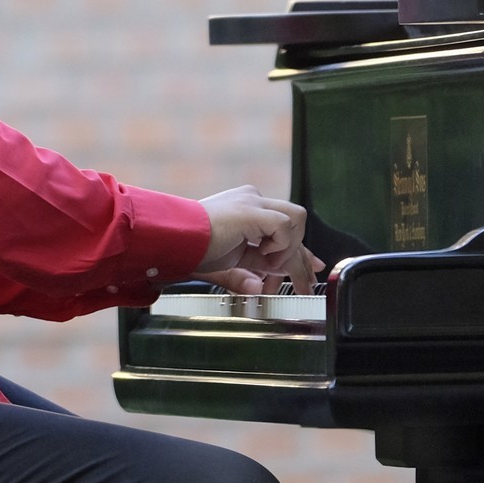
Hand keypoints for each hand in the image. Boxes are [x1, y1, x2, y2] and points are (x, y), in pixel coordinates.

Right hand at [195, 185, 323, 290]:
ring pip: (296, 218)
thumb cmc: (191, 250)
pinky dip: (279, 245)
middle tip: (306, 282)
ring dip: (287, 248)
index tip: (311, 267)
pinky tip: (261, 256)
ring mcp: (253, 202)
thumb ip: (254, 269)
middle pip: (295, 223)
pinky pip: (284, 225)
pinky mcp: (251, 210)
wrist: (172, 241)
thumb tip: (269, 283)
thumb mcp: (231, 262)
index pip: (284, 226)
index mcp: (247, 209)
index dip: (299, 249)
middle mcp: (253, 199)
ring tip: (267, 264)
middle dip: (302, 255)